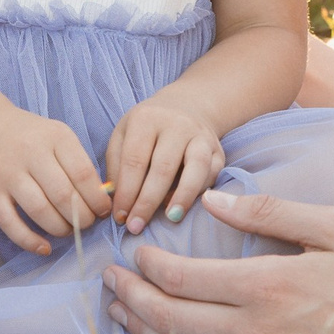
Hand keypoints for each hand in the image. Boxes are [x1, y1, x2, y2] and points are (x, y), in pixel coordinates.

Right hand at [0, 101, 111, 256]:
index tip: (103, 211)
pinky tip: (44, 248)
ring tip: (67, 230)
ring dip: (60, 229)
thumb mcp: (59, 136)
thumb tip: (101, 200)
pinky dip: (29, 241)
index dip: (97, 199)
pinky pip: (10, 222)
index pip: (83, 174)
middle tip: (86, 223)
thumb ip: (78, 164)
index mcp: (55, 137)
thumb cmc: (30, 136)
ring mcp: (8, 173)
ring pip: (39, 211)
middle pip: (63, 195)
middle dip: (82, 218)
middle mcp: (31, 153)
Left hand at [99, 190, 333, 333]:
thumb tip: (212, 201)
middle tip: (107, 280)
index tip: (133, 250)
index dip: (148, 266)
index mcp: (268, 285)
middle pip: (170, 319)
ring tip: (117, 313)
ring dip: (141, 332)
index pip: (183, 279)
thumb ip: (269, 213)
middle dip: (130, 299)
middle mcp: (257, 330)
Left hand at [103, 95, 224, 234]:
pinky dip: (198, 193)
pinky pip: (211, 175)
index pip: (134, 160)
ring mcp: (201, 136)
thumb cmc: (147, 128)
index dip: (126, 192)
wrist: (187, 107)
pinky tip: (182, 207)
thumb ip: (116, 166)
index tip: (119, 217)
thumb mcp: (123, 135)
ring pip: (195, 168)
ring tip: (170, 219)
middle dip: (147, 202)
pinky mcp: (218, 150)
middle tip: (135, 226)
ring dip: (182, 197)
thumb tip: (116, 202)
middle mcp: (177, 125)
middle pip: (163, 167)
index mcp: (147, 119)